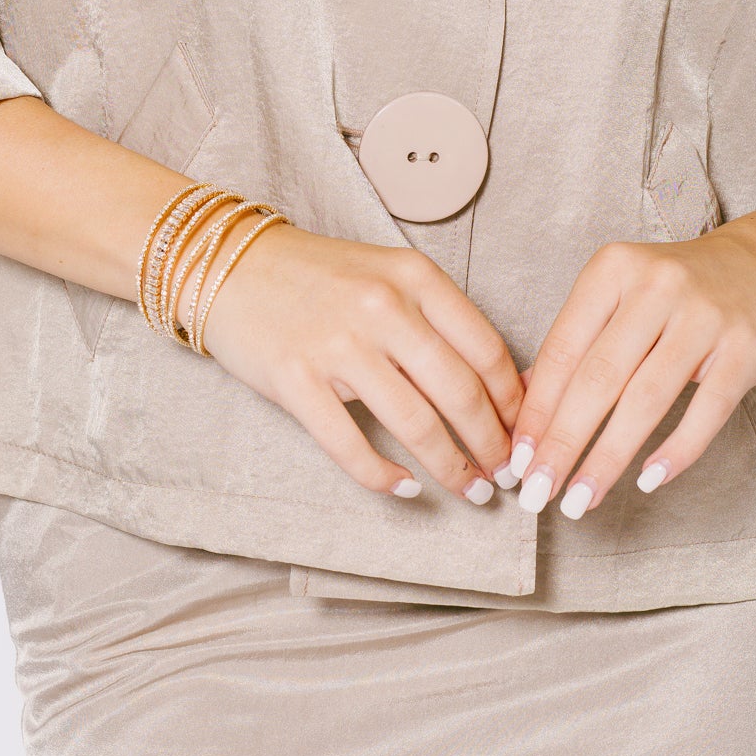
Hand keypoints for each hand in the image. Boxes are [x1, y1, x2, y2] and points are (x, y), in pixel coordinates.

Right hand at [202, 225, 522, 504]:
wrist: (232, 265)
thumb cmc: (320, 277)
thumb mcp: (389, 276)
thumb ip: (439, 321)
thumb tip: (499, 386)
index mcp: (415, 278)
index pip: (486, 350)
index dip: (513, 402)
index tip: (524, 432)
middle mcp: (382, 307)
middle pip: (460, 392)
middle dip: (492, 444)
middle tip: (505, 474)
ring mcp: (337, 344)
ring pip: (415, 424)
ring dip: (452, 467)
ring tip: (472, 490)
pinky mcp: (295, 379)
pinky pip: (350, 444)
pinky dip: (384, 477)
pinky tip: (405, 490)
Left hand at [504, 218, 755, 518]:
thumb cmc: (676, 293)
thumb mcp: (619, 297)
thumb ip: (575, 343)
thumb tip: (520, 405)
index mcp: (614, 269)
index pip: (563, 350)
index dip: (537, 410)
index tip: (518, 459)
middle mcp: (658, 286)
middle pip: (598, 378)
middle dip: (563, 443)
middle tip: (539, 492)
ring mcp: (705, 317)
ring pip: (646, 400)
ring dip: (608, 458)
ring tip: (581, 500)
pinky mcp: (746, 348)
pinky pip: (706, 410)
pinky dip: (675, 451)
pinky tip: (647, 481)